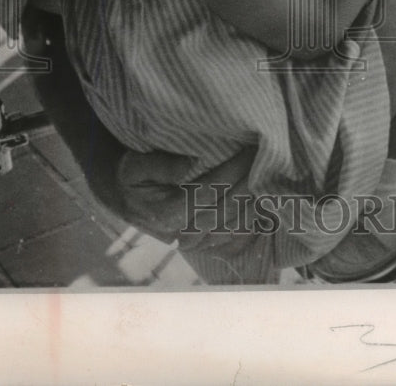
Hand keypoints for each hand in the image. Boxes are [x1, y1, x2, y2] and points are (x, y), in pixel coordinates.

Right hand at [116, 147, 256, 247]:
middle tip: (265, 158)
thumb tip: (192, 161)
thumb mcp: (135, 165)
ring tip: (268, 175)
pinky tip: (263, 200)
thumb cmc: (133, 178)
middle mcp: (182, 232)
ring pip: (231, 225)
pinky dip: (250, 219)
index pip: (206, 192)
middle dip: (247, 182)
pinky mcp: (203, 245)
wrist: (126, 200)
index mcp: (166, 213)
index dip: (230, 172)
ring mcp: (194, 242)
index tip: (248, 150)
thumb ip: (161, 164)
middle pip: (223, 209)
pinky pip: (232, 236)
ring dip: (252, 200)